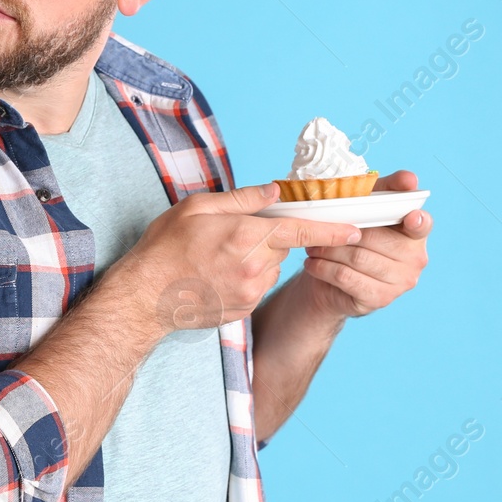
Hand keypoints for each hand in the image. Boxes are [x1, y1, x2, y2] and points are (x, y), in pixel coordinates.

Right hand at [117, 181, 364, 337]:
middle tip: (234, 234)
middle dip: (268, 237)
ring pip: (271, 267)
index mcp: (245, 236)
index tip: (355, 229)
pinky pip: (258, 286)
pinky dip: (247, 277)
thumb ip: (241, 199)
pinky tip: (219, 275)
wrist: (145, 296)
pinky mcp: (244, 309)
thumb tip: (274, 192)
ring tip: (220, 257)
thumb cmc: (165, 247)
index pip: (299, 231)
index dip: (330, 230)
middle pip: (282, 247)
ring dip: (257, 259)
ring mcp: (250, 291)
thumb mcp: (196, 208)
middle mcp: (253, 267)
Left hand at [298, 169, 431, 318]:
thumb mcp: (367, 205)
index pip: (423, 224)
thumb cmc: (354, 234)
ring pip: (358, 259)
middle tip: (318, 229)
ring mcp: (401, 282)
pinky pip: (347, 278)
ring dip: (328, 250)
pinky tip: (312, 263)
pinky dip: (324, 268)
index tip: (411, 217)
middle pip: (376, 240)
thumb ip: (387, 188)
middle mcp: (416, 259)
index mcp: (416, 233)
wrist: (334, 279)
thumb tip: (410, 179)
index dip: (417, 221)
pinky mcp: (381, 298)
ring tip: (312, 245)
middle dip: (342, 232)